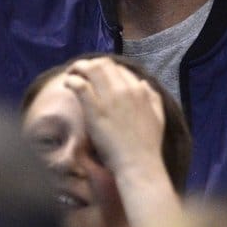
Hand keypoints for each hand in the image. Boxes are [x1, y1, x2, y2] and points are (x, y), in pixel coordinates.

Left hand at [64, 58, 164, 178]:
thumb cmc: (149, 144)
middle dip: (90, 64)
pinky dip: (72, 80)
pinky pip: (80, 85)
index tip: (97, 75)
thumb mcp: (158, 116)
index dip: (106, 68)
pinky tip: (67, 84)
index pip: (119, 68)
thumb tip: (142, 83)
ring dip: (78, 68)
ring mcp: (109, 98)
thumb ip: (153, 96)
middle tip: (80, 71)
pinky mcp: (95, 110)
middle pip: (103, 64)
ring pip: (91, 69)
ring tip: (71, 74)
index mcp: (139, 90)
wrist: (138, 162)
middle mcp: (124, 89)